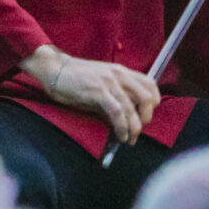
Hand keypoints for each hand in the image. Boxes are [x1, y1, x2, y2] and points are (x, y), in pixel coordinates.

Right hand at [22, 46, 160, 144]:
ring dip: (134, 128)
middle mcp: (120, 75)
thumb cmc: (76, 78)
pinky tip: (120, 135)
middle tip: (137, 130)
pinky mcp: (98, 92)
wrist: (55, 69)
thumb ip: (116, 95)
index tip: (145, 115)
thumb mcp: (102, 82)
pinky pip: (117, 112)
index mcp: (122, 72)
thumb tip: (126, 117)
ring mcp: (109, 83)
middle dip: (146, 118)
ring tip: (129, 139)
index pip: (150, 84)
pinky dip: (122, 127)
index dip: (153, 102)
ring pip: (132, 108)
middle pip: (147, 97)